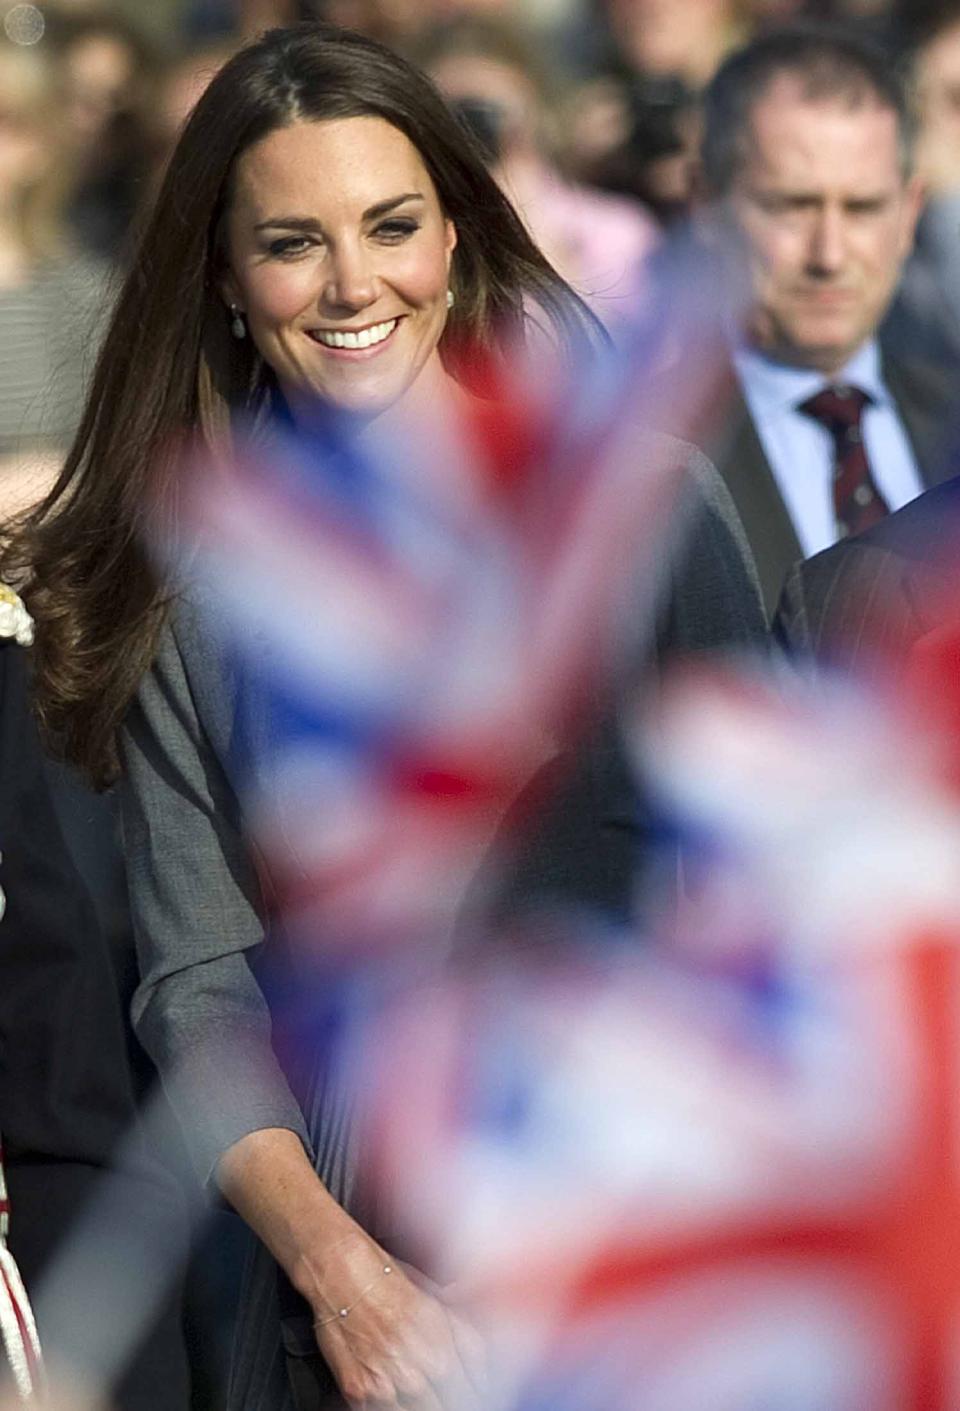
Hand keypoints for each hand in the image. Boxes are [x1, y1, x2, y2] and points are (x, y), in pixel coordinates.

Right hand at [217, 1131, 485, 1407]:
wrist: (341, 1272)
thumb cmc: (385, 1277)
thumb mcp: (434, 1299)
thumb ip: (462, 1332)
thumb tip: (482, 1358)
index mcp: (444, 1344)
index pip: (475, 1384)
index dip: (476, 1389)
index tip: (475, 1390)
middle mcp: (421, 1368)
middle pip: (446, 1403)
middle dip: (447, 1398)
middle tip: (440, 1390)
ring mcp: (391, 1383)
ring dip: (419, 1402)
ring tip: (412, 1386)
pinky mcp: (361, 1392)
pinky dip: (387, 1403)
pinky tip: (389, 1391)